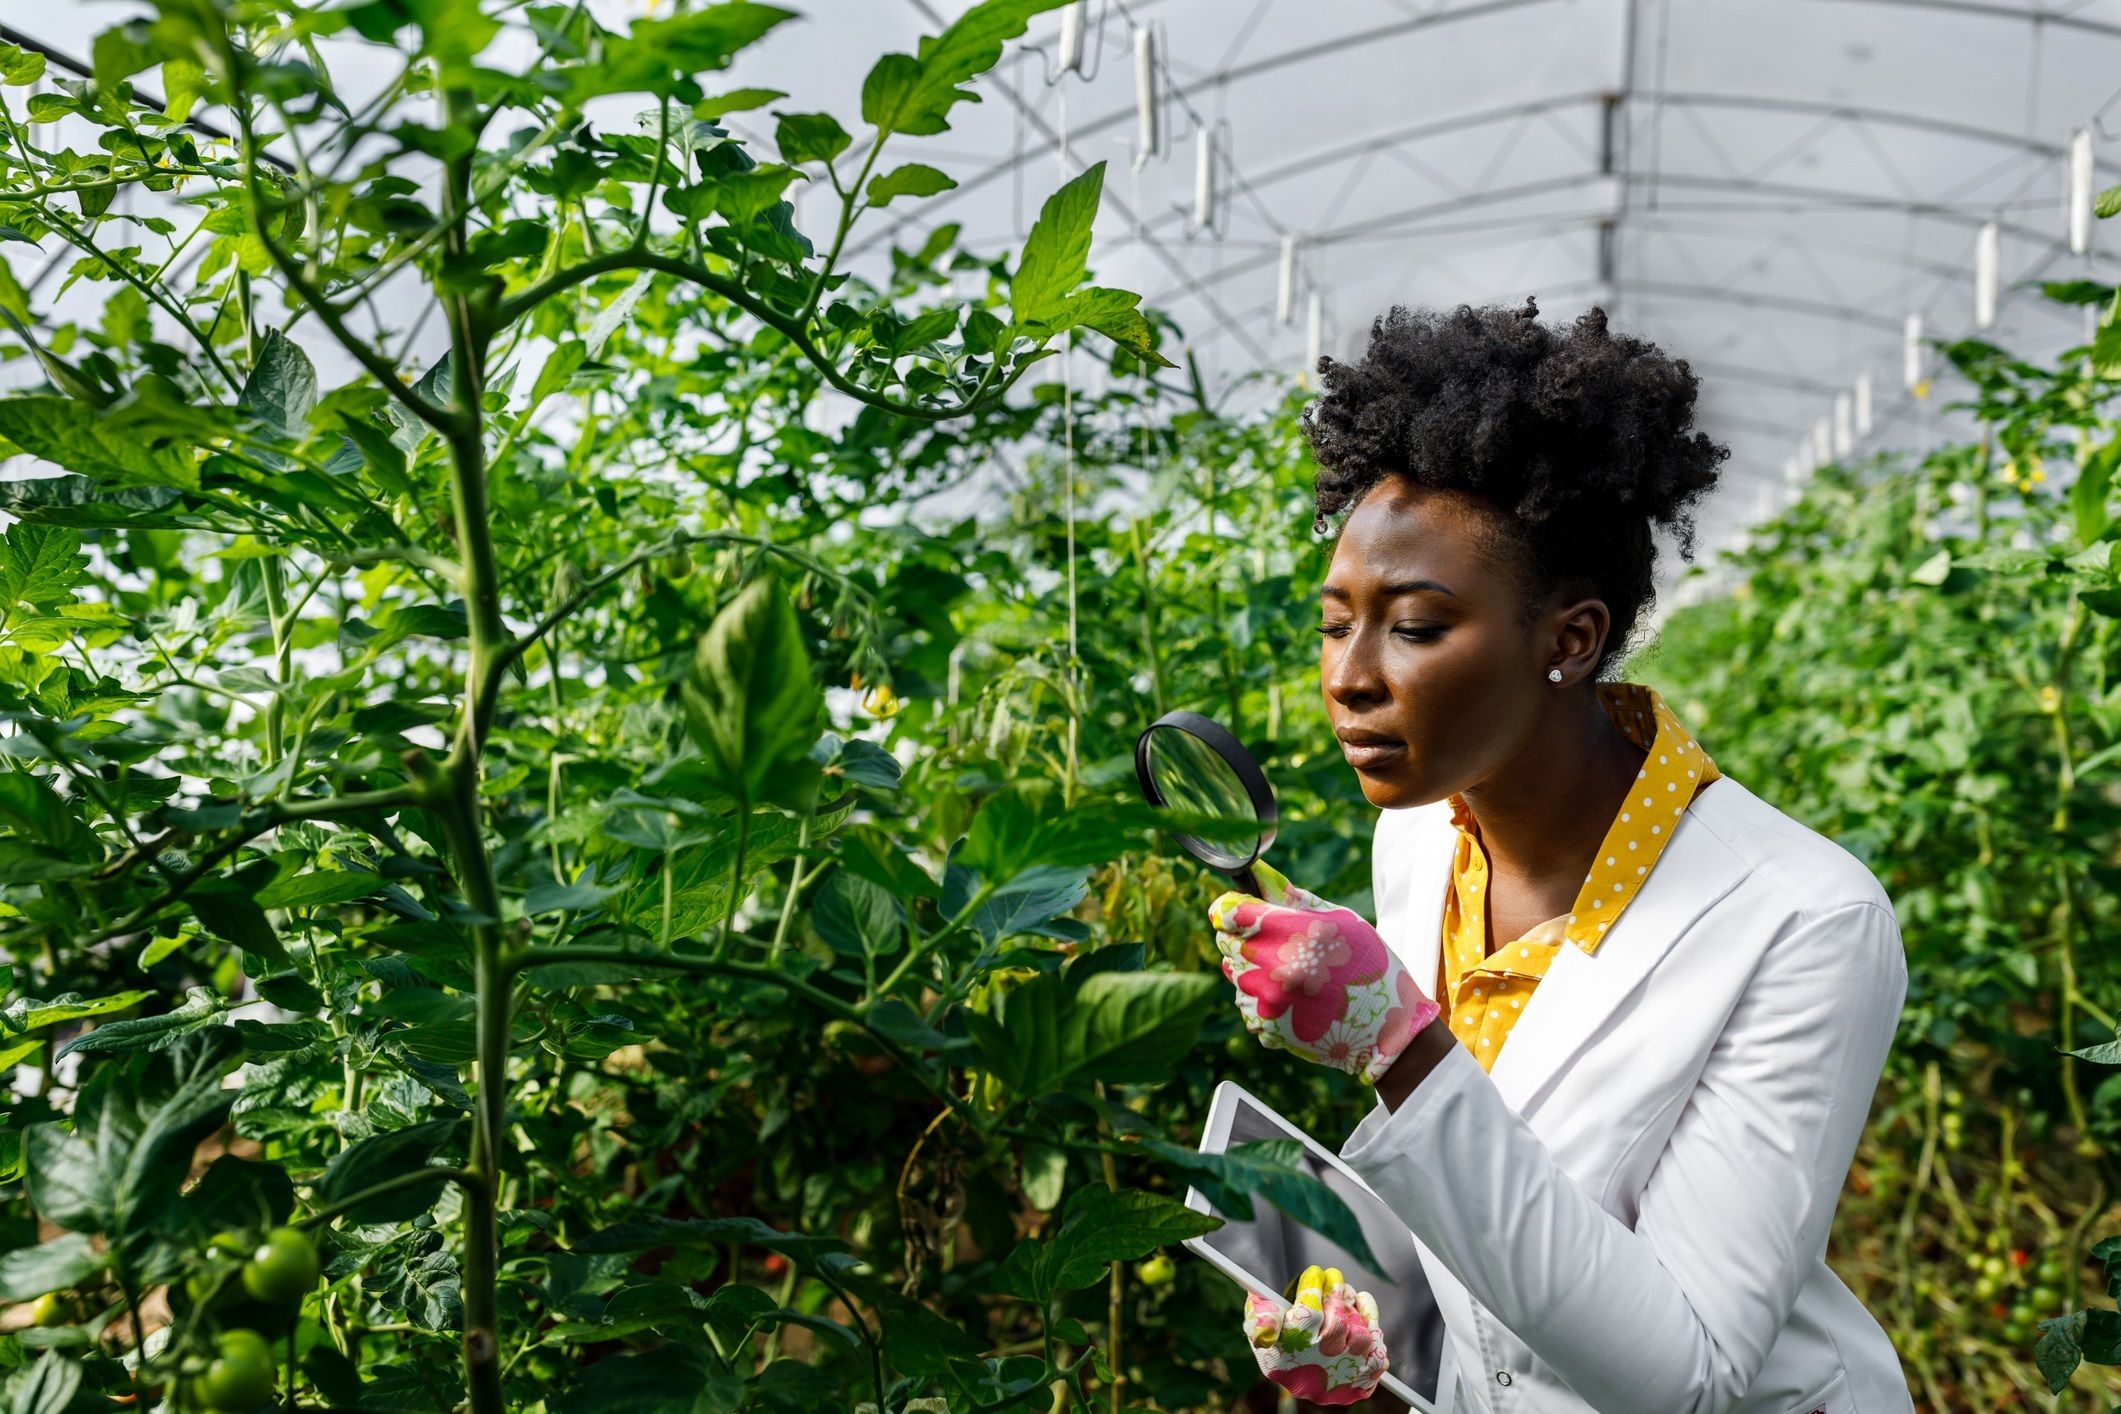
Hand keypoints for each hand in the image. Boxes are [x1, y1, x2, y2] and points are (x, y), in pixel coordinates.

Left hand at [1210, 861, 1440, 1084]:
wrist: (1386, 1026)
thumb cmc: (1367, 962)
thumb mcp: (1337, 918)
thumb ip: (1291, 896)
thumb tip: (1257, 872)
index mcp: (1286, 932)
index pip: (1227, 911)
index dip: (1232, 908)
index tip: (1241, 910)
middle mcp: (1269, 967)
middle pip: (1226, 942)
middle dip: (1246, 938)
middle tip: (1279, 944)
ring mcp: (1265, 1001)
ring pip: (1235, 975)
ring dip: (1254, 971)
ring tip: (1293, 976)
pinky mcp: (1266, 1028)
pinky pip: (1246, 1005)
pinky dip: (1263, 1001)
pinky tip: (1295, 1001)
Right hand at [1242, 1264, 1389, 1405]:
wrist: (1300, 1377)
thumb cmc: (1278, 1342)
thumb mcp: (1257, 1326)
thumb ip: (1259, 1312)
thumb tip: (1256, 1294)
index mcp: (1286, 1355)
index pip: (1307, 1316)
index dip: (1314, 1288)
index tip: (1316, 1273)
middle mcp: (1316, 1371)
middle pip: (1337, 1326)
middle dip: (1337, 1294)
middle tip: (1333, 1278)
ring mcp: (1341, 1378)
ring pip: (1360, 1337)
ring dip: (1354, 1309)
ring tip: (1343, 1296)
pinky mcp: (1362, 1381)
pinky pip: (1378, 1350)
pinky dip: (1373, 1326)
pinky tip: (1361, 1312)